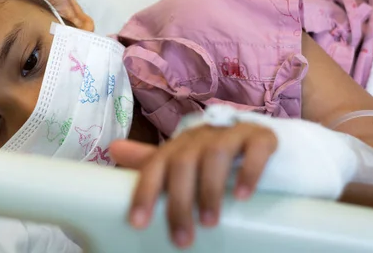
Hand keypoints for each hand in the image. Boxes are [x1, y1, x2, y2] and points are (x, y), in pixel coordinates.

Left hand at [109, 123, 276, 248]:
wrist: (252, 135)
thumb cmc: (209, 154)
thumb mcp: (179, 159)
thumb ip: (150, 160)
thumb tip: (113, 148)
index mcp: (177, 146)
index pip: (155, 165)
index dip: (145, 192)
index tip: (138, 223)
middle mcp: (200, 136)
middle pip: (183, 164)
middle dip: (180, 203)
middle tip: (182, 238)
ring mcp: (231, 133)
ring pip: (216, 155)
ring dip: (210, 190)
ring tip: (209, 221)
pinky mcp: (260, 136)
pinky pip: (255, 148)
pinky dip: (249, 172)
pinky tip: (243, 196)